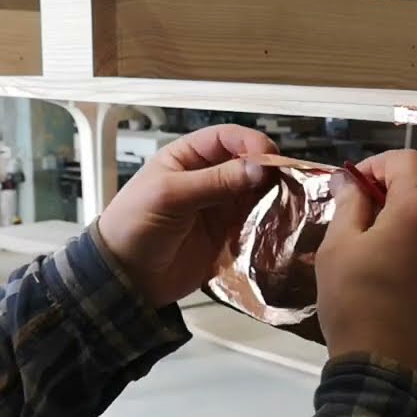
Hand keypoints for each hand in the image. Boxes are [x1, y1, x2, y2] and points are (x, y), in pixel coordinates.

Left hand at [98, 125, 277, 306]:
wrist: (125, 278)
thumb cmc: (133, 226)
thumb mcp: (170, 195)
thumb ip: (216, 181)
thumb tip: (259, 167)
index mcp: (188, 158)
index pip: (227, 138)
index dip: (251, 143)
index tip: (270, 158)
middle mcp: (208, 179)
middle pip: (249, 165)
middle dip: (269, 172)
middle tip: (290, 183)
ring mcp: (220, 208)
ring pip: (257, 195)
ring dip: (274, 199)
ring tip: (290, 206)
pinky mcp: (228, 236)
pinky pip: (256, 225)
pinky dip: (269, 225)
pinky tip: (280, 228)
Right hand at [314, 150, 416, 388]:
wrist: (391, 375)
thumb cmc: (357, 306)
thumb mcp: (337, 250)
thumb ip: (349, 205)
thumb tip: (352, 181)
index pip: (406, 161)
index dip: (377, 166)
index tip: (358, 187)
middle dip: (404, 203)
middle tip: (376, 230)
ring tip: (404, 261)